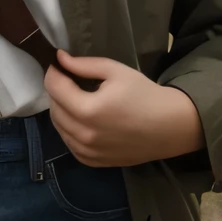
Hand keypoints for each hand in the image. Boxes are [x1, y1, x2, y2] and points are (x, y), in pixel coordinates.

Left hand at [44, 49, 206, 167]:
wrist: (168, 126)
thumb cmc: (144, 94)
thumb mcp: (115, 71)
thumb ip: (84, 65)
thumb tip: (59, 58)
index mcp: (88, 110)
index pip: (54, 88)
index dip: (53, 72)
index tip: (59, 64)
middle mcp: (84, 135)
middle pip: (53, 108)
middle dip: (57, 90)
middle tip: (69, 79)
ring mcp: (87, 152)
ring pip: (59, 128)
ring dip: (61, 110)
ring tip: (75, 98)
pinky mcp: (93, 162)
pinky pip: (69, 144)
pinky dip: (69, 130)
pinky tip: (82, 119)